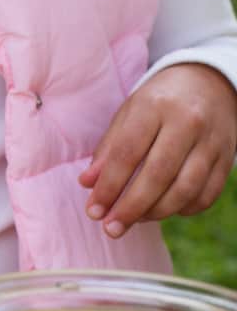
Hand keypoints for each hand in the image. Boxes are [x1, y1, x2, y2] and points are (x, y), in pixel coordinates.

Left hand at [80, 63, 236, 237]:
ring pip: (186, 189)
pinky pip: (207, 194)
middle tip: (111, 229)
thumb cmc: (157, 103)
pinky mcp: (228, 157)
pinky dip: (184, 209)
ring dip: (156, 213)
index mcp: (155, 107)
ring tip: (134, 220)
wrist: (208, 82)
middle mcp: (188, 122)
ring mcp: (212, 140)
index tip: (94, 212)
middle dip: (131, 208)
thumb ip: (108, 151)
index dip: (108, 187)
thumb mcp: (127, 116)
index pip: (128, 154)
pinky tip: (164, 210)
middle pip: (158, 175)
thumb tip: (87, 185)